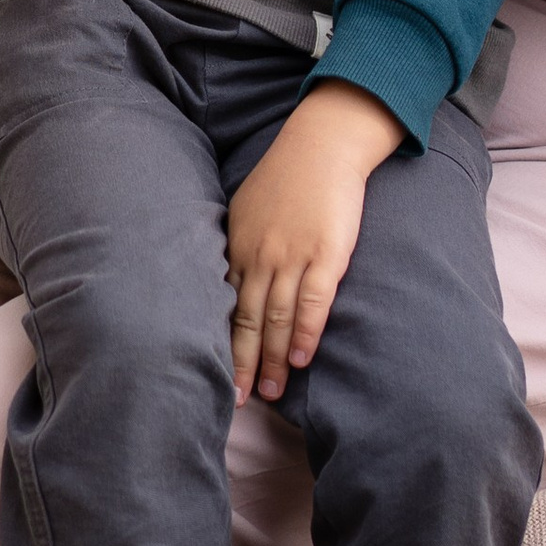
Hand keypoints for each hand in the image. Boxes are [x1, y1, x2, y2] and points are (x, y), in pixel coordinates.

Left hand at [226, 84, 399, 401]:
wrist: (323, 143)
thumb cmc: (286, 175)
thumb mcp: (247, 208)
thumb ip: (239, 245)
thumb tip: (231, 279)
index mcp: (238, 246)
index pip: (226, 307)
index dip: (222, 344)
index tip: (218, 375)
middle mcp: (260, 255)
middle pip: (248, 320)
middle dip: (243, 364)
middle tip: (238, 401)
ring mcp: (293, 256)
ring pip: (278, 319)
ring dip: (275, 359)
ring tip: (273, 392)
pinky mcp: (327, 255)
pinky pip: (314, 303)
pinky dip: (307, 334)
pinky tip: (303, 359)